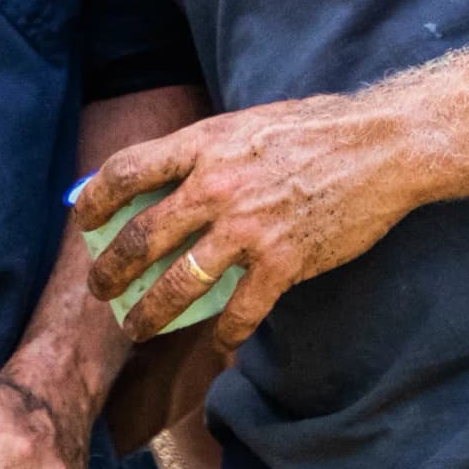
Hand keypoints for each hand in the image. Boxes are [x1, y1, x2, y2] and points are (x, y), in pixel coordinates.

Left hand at [72, 95, 420, 354]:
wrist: (383, 146)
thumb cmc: (317, 129)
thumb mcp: (246, 124)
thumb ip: (205, 151)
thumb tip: (161, 176)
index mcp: (204, 145)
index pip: (126, 172)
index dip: (94, 200)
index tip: (84, 222)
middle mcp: (215, 186)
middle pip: (141, 238)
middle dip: (110, 271)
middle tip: (100, 290)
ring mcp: (247, 227)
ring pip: (178, 283)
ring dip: (150, 313)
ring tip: (137, 327)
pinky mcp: (282, 261)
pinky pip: (239, 311)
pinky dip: (224, 334)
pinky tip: (219, 344)